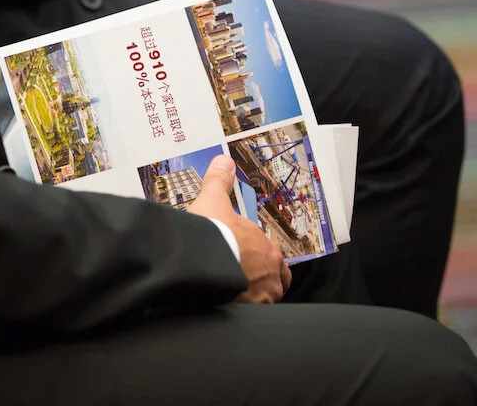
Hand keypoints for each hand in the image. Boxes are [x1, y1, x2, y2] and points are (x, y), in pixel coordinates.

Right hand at [188, 155, 290, 303]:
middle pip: (276, 280)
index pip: (272, 255)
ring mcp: (263, 295)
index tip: (244, 258)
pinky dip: (246, 312)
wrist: (199, 261)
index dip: (258, 256)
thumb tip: (224, 162)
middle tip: (245, 279)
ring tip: (237, 296)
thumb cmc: (210, 233)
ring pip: (267, 299)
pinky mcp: (252, 312)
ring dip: (256, 297)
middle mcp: (270, 272)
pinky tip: (232, 309)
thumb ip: (218, 182)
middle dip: (264, 280)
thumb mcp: (212, 201)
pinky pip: (254, 314)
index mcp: (265, 246)